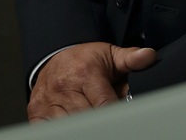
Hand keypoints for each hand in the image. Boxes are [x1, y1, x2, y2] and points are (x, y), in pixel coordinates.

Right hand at [28, 42, 156, 121]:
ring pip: (71, 127)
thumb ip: (130, 58)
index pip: (104, 105)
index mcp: (86, 72)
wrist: (54, 57)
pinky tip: (73, 126)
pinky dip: (64, 130)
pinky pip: (51, 131)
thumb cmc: (84, 60)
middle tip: (107, 117)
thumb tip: (149, 56)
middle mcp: (65, 87)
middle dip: (100, 122)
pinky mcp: (37, 113)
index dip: (115, 114)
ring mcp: (49, 102)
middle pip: (88, 119)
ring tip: (90, 117)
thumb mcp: (108, 55)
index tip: (121, 116)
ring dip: (83, 127)